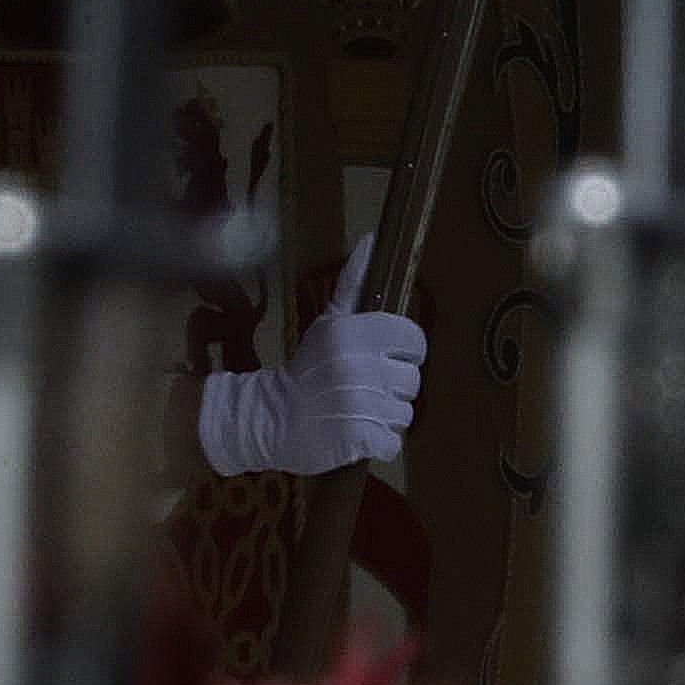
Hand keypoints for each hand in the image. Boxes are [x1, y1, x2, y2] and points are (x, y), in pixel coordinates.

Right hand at [197, 240, 427, 478]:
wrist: (269, 419)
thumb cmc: (306, 370)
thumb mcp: (328, 323)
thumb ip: (353, 285)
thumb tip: (371, 240)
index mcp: (357, 334)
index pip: (415, 341)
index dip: (404, 353)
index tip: (382, 360)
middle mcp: (362, 366)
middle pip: (412, 381)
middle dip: (391, 389)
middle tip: (360, 390)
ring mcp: (363, 404)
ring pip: (405, 414)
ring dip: (384, 417)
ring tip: (354, 411)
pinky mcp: (362, 438)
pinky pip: (394, 443)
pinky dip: (378, 444)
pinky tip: (354, 434)